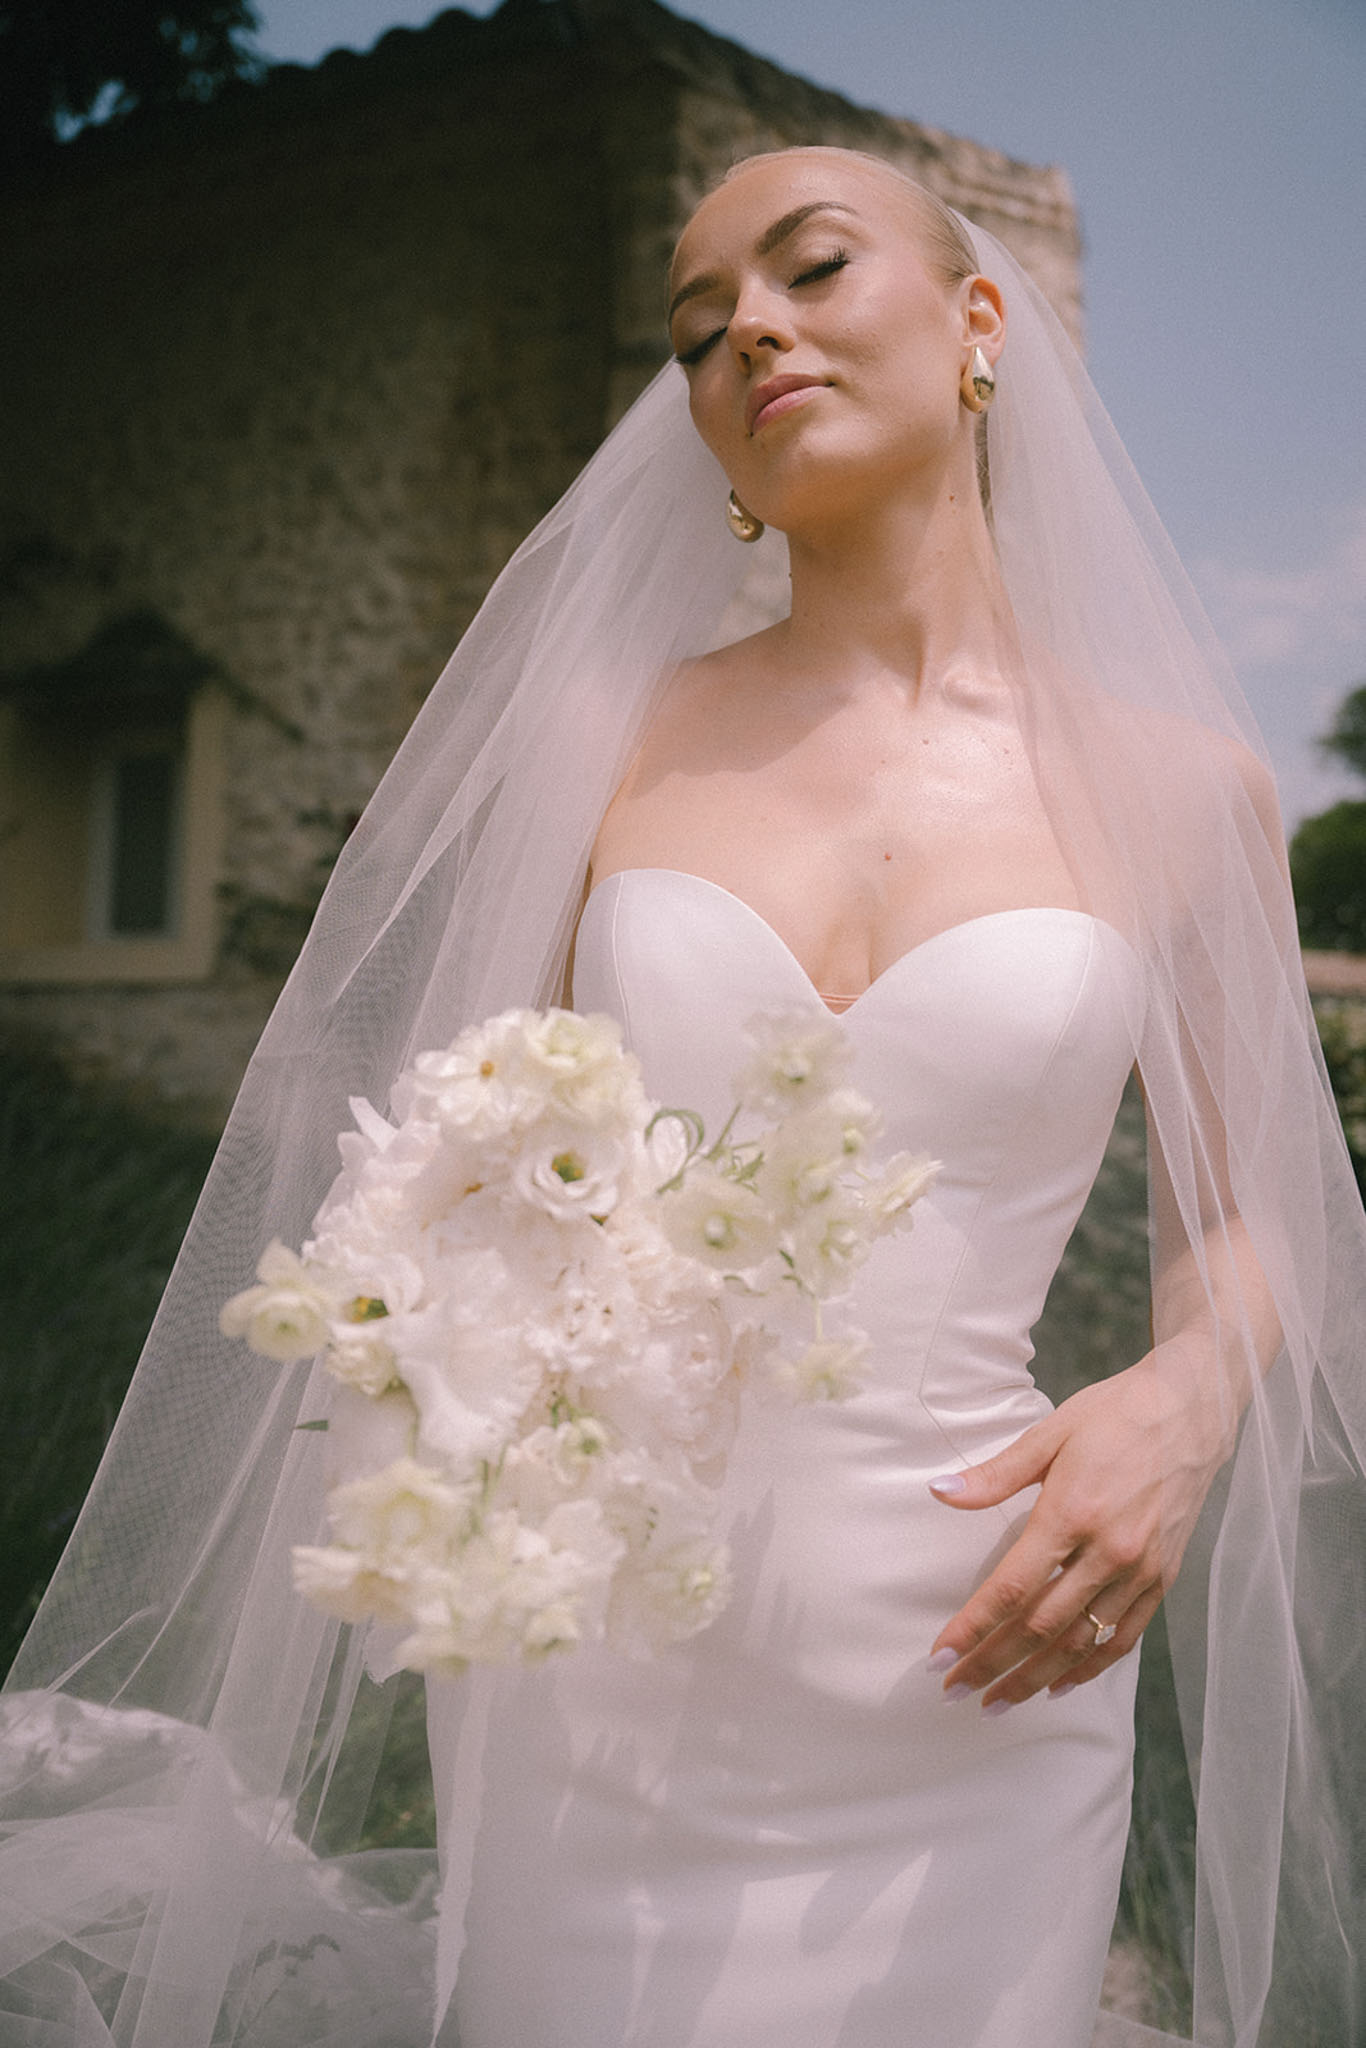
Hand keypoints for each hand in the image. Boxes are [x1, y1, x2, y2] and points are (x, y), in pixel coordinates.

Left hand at [926, 1344, 1227, 1710]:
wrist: (1191, 1411)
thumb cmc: (1113, 1415)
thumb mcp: (1049, 1433)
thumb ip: (995, 1474)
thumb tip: (939, 1492)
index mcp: (1072, 1510)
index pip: (1011, 1587)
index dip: (972, 1627)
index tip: (939, 1656)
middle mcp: (1108, 1549)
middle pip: (1040, 1625)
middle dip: (993, 1663)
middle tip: (954, 1692)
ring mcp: (1140, 1569)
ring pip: (1080, 1642)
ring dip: (1035, 1677)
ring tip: (997, 1702)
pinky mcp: (1163, 1578)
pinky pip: (1123, 1637)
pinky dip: (1090, 1667)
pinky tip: (1059, 1684)